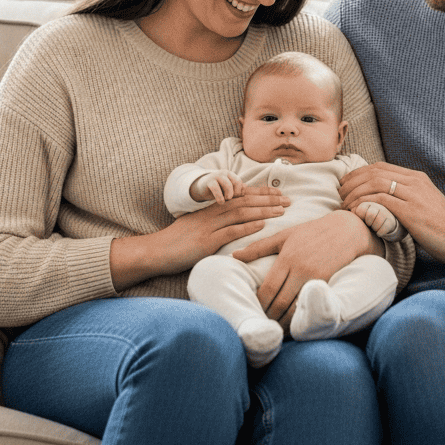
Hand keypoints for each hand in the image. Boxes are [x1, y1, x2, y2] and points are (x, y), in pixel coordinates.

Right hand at [110, 187, 287, 290]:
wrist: (156, 251)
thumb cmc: (177, 242)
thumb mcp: (197, 226)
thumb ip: (215, 223)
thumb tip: (234, 223)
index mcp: (211, 209)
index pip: (240, 197)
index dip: (261, 193)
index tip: (278, 193)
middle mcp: (212, 214)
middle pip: (245, 202)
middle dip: (268, 200)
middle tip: (288, 200)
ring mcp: (209, 227)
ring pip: (241, 213)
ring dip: (263, 211)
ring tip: (281, 210)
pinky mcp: (206, 241)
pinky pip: (229, 231)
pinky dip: (247, 227)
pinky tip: (261, 225)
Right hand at [192, 170, 245, 203]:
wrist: (201, 187)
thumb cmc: (218, 190)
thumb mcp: (228, 190)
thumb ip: (238, 189)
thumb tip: (245, 187)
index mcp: (231, 174)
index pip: (240, 182)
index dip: (239, 192)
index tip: (235, 199)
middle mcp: (224, 173)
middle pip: (236, 183)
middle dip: (235, 194)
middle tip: (230, 200)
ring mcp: (216, 176)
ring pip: (228, 185)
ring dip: (229, 195)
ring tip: (226, 200)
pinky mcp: (209, 181)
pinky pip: (216, 189)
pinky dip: (220, 197)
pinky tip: (220, 202)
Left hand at [230, 210, 380, 328]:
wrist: (346, 230)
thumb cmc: (312, 232)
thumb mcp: (284, 236)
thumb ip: (258, 247)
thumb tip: (234, 255)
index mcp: (286, 258)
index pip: (268, 289)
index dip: (258, 304)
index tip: (252, 311)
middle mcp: (300, 269)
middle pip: (280, 303)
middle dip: (269, 317)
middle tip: (261, 325)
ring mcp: (315, 278)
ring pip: (295, 308)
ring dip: (284, 322)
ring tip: (275, 329)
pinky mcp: (327, 283)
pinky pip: (309, 304)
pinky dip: (300, 316)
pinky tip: (293, 323)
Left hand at [339, 163, 444, 267]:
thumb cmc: (442, 227)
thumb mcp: (424, 204)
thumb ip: (405, 198)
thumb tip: (383, 202)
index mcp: (417, 178)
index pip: (381, 167)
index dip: (359, 173)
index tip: (346, 184)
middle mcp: (415, 182)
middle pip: (375, 172)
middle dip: (352, 181)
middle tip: (340, 193)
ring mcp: (413, 195)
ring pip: (375, 184)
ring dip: (355, 193)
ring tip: (344, 204)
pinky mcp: (411, 211)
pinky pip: (381, 201)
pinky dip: (364, 204)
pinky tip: (356, 212)